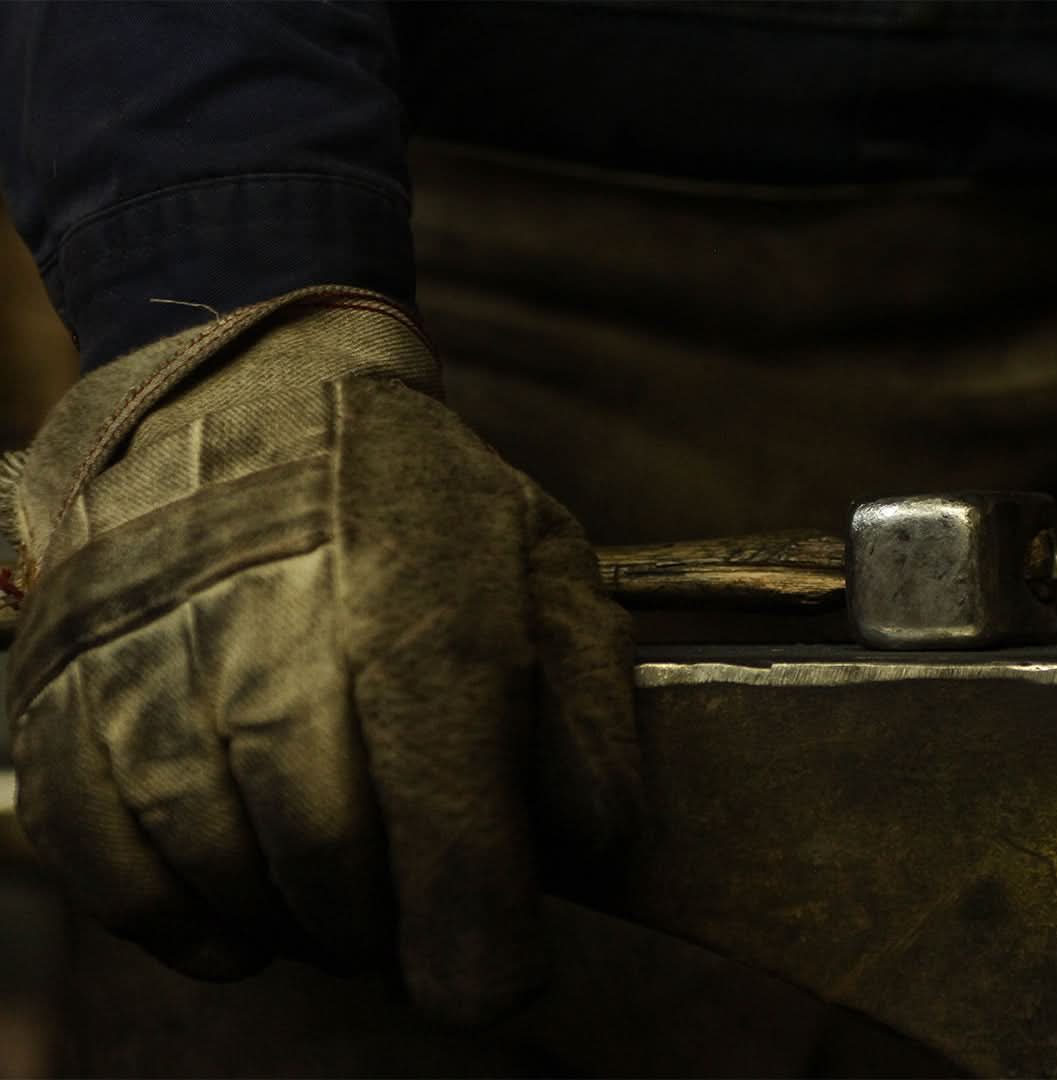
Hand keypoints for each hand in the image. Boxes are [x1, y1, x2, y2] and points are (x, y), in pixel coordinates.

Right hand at [4, 289, 640, 1024]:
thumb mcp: (544, 567)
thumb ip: (588, 709)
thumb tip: (591, 847)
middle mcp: (273, 644)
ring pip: (228, 883)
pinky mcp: (63, 696)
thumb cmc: (415, 496)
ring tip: (333, 870)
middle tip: (412, 896)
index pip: (450, 843)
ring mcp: (150, 670)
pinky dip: (186, 916)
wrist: (251, 401)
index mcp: (417, 618)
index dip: (481, 948)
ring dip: (297, 917)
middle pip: (336, 877)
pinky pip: (114, 871)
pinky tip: (241, 887)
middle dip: (390, 926)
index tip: (492, 973)